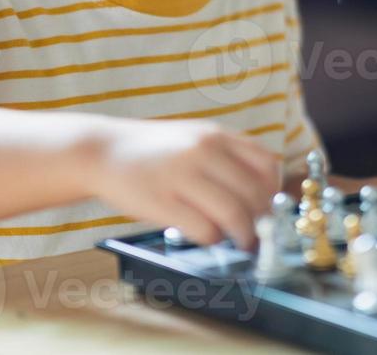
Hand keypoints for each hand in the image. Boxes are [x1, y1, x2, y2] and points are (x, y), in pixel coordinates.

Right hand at [91, 118, 279, 249]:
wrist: (103, 151)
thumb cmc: (153, 150)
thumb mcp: (193, 137)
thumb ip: (225, 155)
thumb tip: (261, 189)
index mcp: (214, 135)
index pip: (265, 163)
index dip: (273, 190)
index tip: (268, 206)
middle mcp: (202, 151)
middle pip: (253, 193)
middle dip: (261, 219)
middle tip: (258, 233)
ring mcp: (182, 175)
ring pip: (233, 214)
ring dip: (243, 235)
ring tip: (241, 242)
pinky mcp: (163, 202)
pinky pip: (204, 229)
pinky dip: (213, 239)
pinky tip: (208, 236)